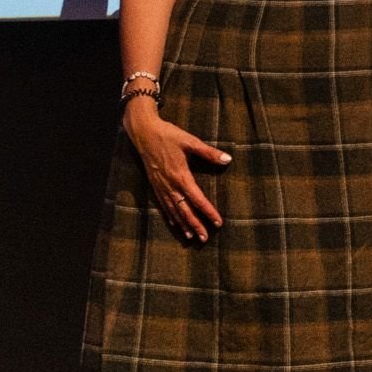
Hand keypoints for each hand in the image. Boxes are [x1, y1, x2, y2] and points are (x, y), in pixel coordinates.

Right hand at [123, 100, 227, 242]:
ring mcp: (160, 186)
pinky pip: (163, 204)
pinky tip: (174, 224)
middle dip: (195, 225)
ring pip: (173, 210)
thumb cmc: (168, 135)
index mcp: (180, 176)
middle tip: (205, 239)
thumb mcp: (190, 141)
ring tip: (191, 236)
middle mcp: (169, 185)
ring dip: (182, 224)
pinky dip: (170, 216)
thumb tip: (227, 159)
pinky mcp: (154, 184)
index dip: (208, 212)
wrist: (144, 132)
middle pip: (184, 210)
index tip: (218, 223)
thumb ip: (209, 152)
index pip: (197, 199)